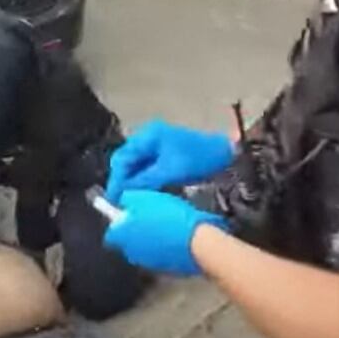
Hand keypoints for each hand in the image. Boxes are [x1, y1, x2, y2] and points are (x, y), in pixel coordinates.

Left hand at [103, 190, 227, 275]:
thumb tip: (123, 200)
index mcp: (122, 236)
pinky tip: (178, 237)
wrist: (197, 242)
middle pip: (128, 240)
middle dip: (136, 229)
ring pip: (144, 248)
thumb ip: (128, 199)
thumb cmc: (170, 217)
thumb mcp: (146, 197)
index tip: (129, 211)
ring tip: (168, 224)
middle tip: (152, 214)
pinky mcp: (166, 270)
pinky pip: (161, 255)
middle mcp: (131, 252)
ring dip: (152, 238)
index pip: (111, 232)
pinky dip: (165, 248)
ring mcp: (148, 263)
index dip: (119, 221)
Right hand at [105, 119, 233, 201]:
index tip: (114, 199)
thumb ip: (143, 181)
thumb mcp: (168, 172)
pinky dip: (143, 178)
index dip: (117, 179)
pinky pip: (146, 166)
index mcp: (148, 136)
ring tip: (130, 199)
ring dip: (132, 181)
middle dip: (123, 180)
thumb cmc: (197, 159)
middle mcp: (148, 136)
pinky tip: (143, 192)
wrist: (224, 154)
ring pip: (135, 164)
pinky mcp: (163, 152)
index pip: (122, 158)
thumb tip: (123, 193)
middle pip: (126, 160)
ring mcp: (155, 143)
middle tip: (121, 201)